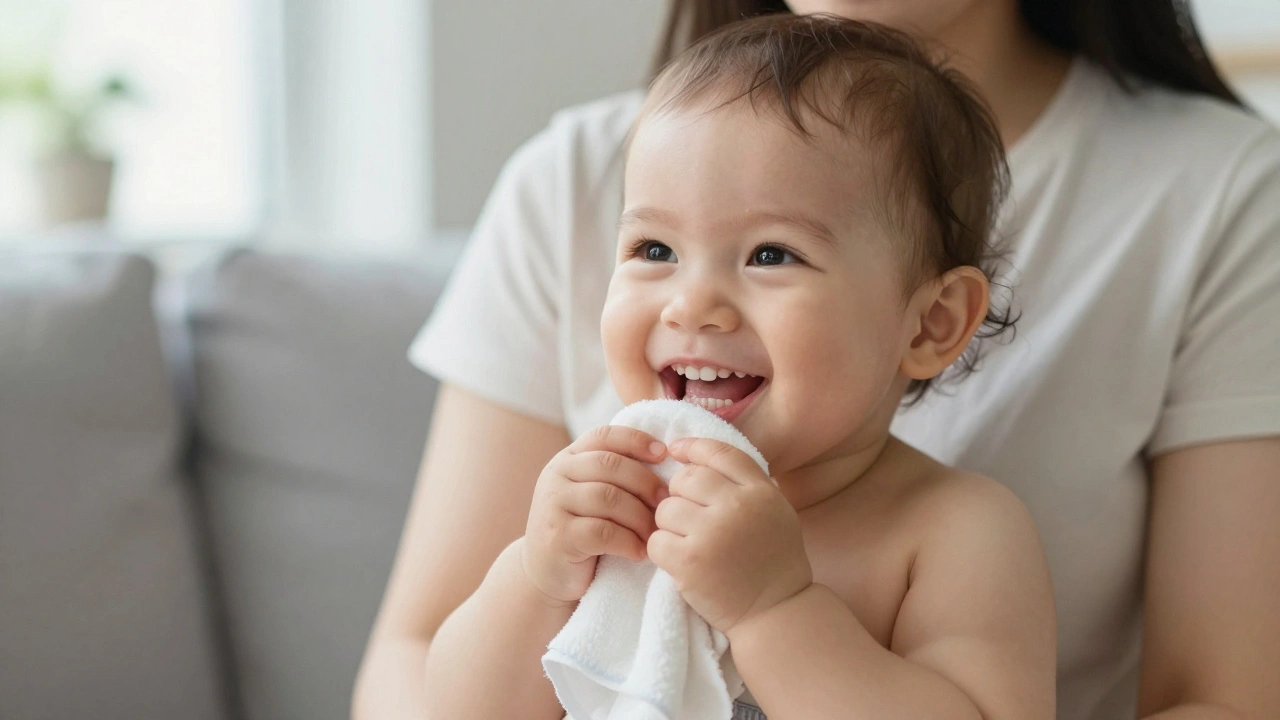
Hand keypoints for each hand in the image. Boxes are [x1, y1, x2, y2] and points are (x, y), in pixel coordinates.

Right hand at [521, 425, 669, 605]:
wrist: (547, 576)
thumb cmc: (583, 532)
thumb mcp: (593, 496)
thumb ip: (615, 476)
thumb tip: (665, 460)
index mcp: (568, 459)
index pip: (603, 436)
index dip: (636, 440)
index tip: (664, 453)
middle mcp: (556, 475)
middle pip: (610, 465)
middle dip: (645, 482)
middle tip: (667, 502)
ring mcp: (553, 505)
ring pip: (608, 498)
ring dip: (640, 516)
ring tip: (655, 532)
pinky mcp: (558, 536)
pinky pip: (602, 531)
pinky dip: (628, 542)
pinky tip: (639, 552)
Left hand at [647, 438, 812, 633]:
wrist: (776, 611)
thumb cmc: (772, 560)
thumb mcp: (773, 510)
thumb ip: (743, 484)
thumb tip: (693, 457)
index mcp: (761, 491)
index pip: (720, 453)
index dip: (693, 447)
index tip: (675, 451)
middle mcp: (739, 506)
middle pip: (686, 479)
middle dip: (680, 497)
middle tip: (691, 522)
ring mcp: (713, 533)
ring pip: (666, 509)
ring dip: (669, 526)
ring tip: (689, 544)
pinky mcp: (690, 561)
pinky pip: (656, 540)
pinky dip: (663, 552)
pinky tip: (681, 562)